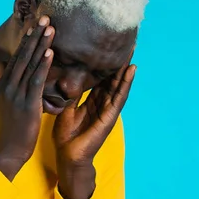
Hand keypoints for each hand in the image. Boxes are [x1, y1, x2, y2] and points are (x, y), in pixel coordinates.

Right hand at [0, 16, 54, 180]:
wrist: (8, 149)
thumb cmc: (9, 127)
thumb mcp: (2, 101)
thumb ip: (2, 81)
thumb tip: (3, 64)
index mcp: (3, 83)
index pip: (16, 56)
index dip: (26, 39)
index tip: (35, 23)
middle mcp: (8, 85)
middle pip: (23, 55)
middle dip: (34, 35)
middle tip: (45, 16)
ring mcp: (16, 93)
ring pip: (30, 64)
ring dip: (41, 44)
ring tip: (50, 27)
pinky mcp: (27, 103)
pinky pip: (36, 80)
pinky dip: (43, 65)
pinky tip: (50, 52)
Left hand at [53, 51, 135, 198]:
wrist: (68, 156)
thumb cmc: (66, 135)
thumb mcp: (66, 107)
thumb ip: (70, 92)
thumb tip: (66, 73)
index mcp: (91, 101)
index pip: (99, 78)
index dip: (103, 63)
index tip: (106, 46)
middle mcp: (102, 103)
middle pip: (112, 79)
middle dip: (118, 62)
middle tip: (125, 42)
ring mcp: (108, 110)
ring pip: (119, 85)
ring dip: (125, 68)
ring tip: (132, 50)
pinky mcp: (110, 116)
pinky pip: (119, 97)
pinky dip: (126, 83)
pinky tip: (131, 70)